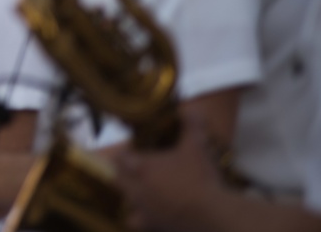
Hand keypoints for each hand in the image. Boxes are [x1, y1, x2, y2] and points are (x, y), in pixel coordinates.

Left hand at [115, 117, 224, 231]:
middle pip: (118, 180)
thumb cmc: (199, 177)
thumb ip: (192, 125)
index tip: (134, 151)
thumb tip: (192, 108)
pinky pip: (139, 224)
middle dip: (124, 175)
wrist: (211, 214)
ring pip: (127, 204)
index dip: (125, 154)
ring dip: (132, 200)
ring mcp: (142, 210)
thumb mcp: (197, 146)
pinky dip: (144, 221)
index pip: (119, 158)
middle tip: (137, 172)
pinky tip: (154, 219)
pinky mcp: (152, 227)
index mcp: (139, 167)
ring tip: (144, 197)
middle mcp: (134, 189)